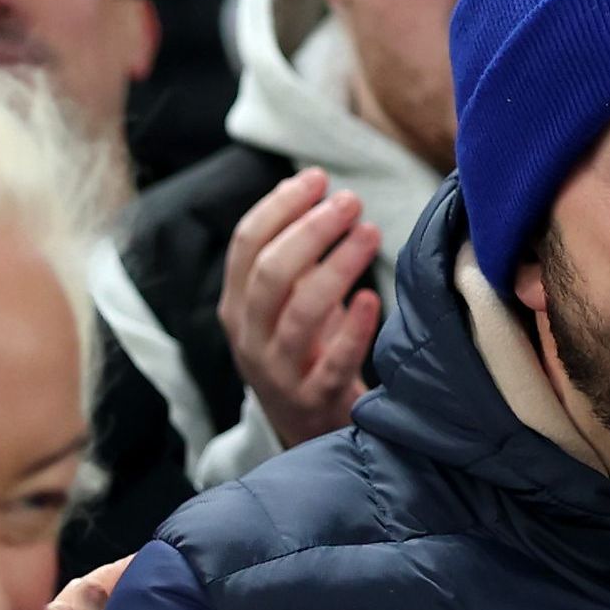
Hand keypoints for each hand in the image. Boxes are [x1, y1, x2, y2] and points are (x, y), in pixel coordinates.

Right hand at [219, 167, 382, 449]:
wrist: (310, 431)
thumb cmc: (307, 351)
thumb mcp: (287, 303)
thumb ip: (294, 256)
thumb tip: (316, 188)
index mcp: (237, 306)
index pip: (246, 244)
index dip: (280, 206)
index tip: (316, 178)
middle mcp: (249, 337)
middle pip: (270, 272)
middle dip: (311, 229)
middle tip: (350, 201)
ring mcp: (278, 371)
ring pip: (300, 311)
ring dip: (337, 266)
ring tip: (370, 233)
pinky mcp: (313, 400)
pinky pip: (331, 362)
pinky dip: (353, 329)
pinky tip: (372, 298)